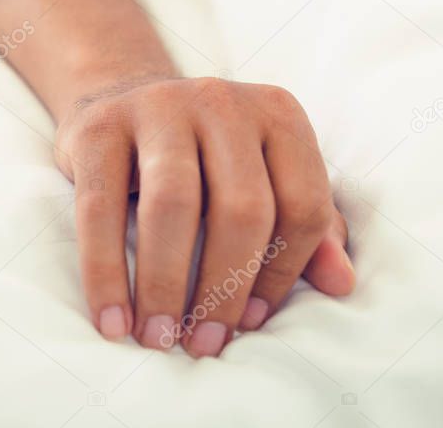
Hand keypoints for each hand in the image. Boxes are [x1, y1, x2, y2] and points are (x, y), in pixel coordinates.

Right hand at [54, 76, 354, 357]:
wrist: (119, 99)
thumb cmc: (205, 158)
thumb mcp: (264, 178)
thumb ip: (310, 228)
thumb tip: (342, 283)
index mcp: (278, 114)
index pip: (303, 203)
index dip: (282, 274)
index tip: (251, 323)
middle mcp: (223, 101)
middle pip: (242, 205)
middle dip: (225, 288)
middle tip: (202, 343)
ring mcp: (159, 106)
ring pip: (173, 203)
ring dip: (166, 285)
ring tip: (157, 339)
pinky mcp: (100, 126)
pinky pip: (100, 208)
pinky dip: (105, 273)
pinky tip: (113, 321)